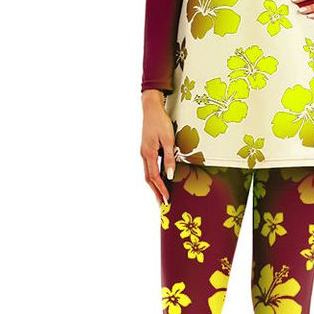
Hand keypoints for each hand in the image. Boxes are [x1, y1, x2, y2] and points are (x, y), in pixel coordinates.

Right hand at [141, 89, 175, 203]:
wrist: (151, 109)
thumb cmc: (160, 122)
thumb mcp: (168, 139)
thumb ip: (169, 157)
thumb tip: (169, 175)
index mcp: (148, 154)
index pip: (155, 177)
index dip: (161, 189)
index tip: (166, 200)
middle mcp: (144, 155)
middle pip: (149, 178)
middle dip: (155, 192)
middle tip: (162, 204)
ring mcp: (144, 152)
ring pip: (148, 173)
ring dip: (154, 185)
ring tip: (161, 195)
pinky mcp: (147, 149)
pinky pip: (150, 166)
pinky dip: (154, 176)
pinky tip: (160, 179)